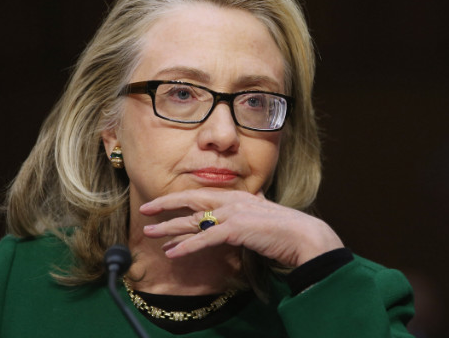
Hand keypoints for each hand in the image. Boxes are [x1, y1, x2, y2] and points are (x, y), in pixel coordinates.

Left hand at [140, 188, 343, 266]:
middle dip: (165, 206)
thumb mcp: (263, 213)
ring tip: (150, 234)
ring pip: (193, 221)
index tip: (160, 203)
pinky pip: (204, 239)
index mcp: (236, 196)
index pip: (200, 195)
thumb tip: (250, 202)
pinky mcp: (234, 230)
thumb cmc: (285, 229)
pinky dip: (186, 247)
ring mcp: (232, 214)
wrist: (303, 236)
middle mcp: (231, 201)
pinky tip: (172, 253)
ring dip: (169, 228)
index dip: (178, 198)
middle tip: (145, 211)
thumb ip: (253, 207)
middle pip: (190, 202)